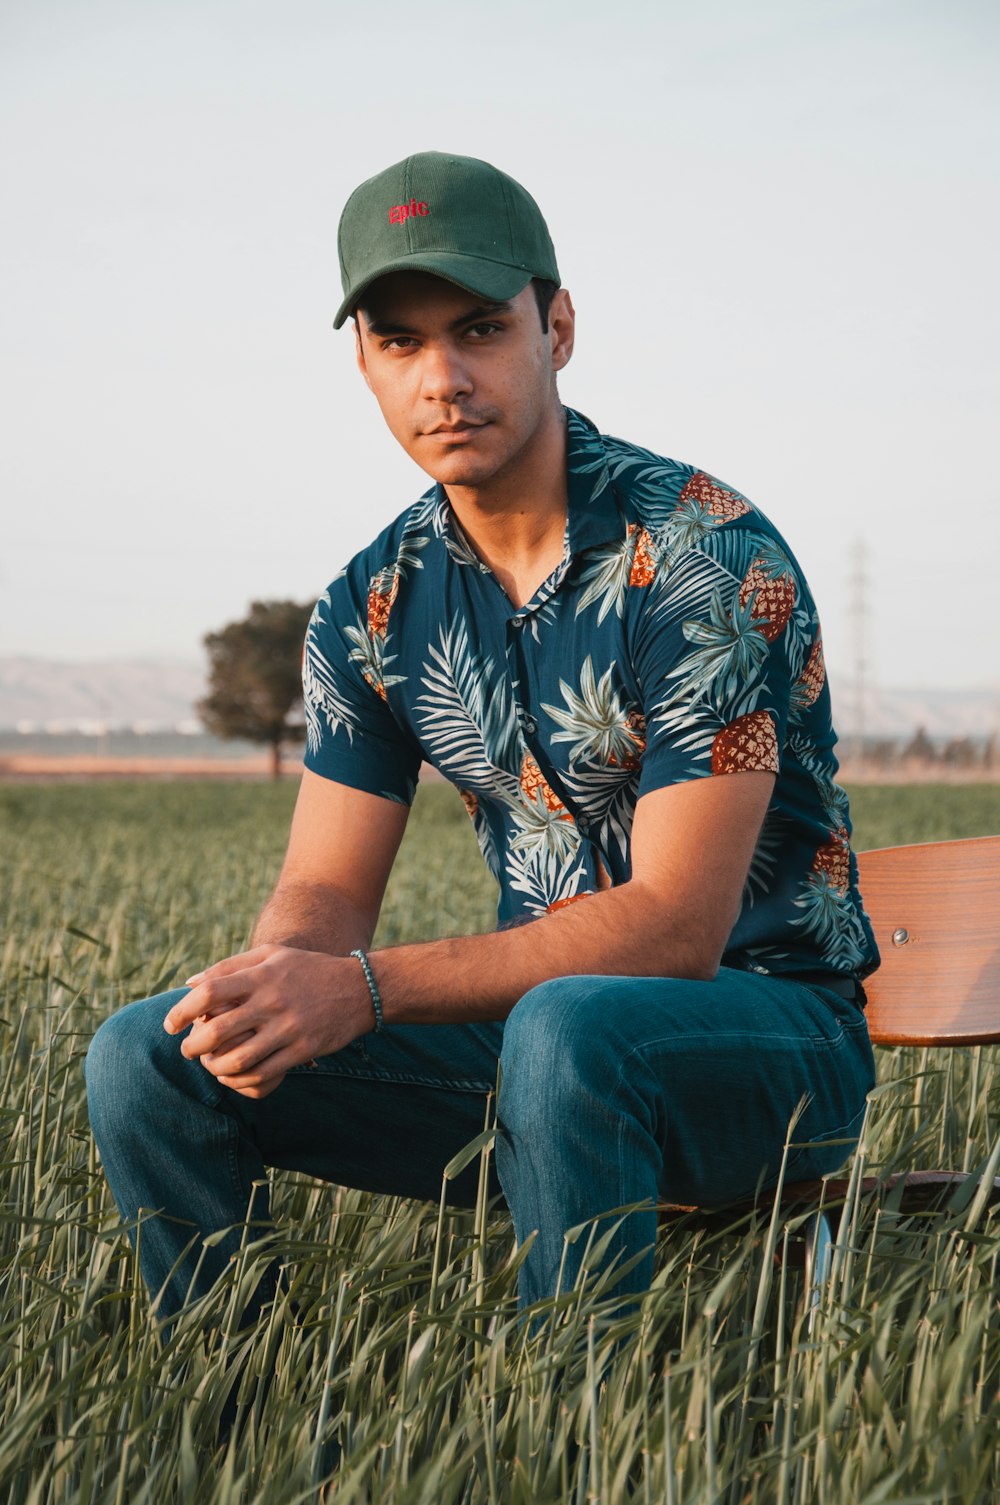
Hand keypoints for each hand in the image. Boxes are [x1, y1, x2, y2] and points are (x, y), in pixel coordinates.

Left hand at [163, 944, 373, 1098]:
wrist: (359, 989)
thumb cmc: (308, 969)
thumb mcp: (272, 955)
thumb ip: (230, 966)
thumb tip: (190, 984)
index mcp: (261, 976)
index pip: (209, 993)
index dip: (182, 1011)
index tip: (170, 1024)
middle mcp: (272, 1002)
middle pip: (217, 1030)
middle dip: (192, 1046)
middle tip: (187, 1049)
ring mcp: (288, 1029)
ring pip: (237, 1059)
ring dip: (213, 1067)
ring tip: (208, 1065)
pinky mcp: (302, 1051)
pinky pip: (263, 1074)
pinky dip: (240, 1080)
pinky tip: (232, 1076)